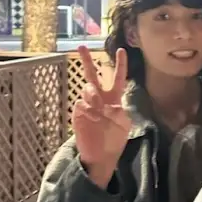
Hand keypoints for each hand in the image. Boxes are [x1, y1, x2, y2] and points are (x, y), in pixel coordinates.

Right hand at [73, 46, 130, 187]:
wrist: (100, 155)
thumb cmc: (114, 139)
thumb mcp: (123, 124)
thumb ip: (119, 111)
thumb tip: (109, 104)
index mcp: (114, 99)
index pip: (117, 78)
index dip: (120, 65)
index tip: (122, 50)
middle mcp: (100, 98)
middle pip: (93, 75)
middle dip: (87, 61)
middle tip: (82, 47)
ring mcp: (87, 105)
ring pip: (88, 89)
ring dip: (93, 95)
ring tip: (99, 108)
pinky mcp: (78, 113)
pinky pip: (81, 104)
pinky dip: (87, 108)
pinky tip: (91, 118)